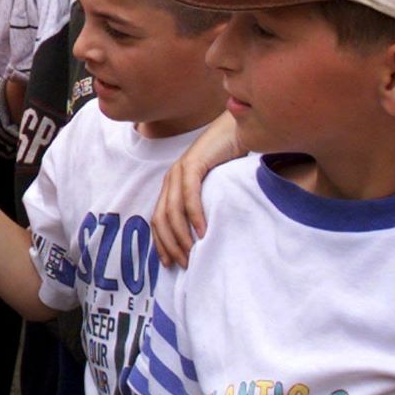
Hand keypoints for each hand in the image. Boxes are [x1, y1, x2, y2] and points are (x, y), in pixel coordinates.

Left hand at [151, 112, 244, 267]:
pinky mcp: (193, 163)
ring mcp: (180, 170)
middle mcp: (171, 179)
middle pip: (161, 218)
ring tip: (193, 253)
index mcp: (172, 186)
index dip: (161, 243)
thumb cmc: (228, 162)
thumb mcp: (212, 189)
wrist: (236, 129)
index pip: (158, 220)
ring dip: (181, 234)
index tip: (169, 265)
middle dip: (170, 244)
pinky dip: (194, 214)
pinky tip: (203, 230)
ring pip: (172, 209)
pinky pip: (189, 193)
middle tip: (184, 263)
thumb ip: (204, 206)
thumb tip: (206, 238)